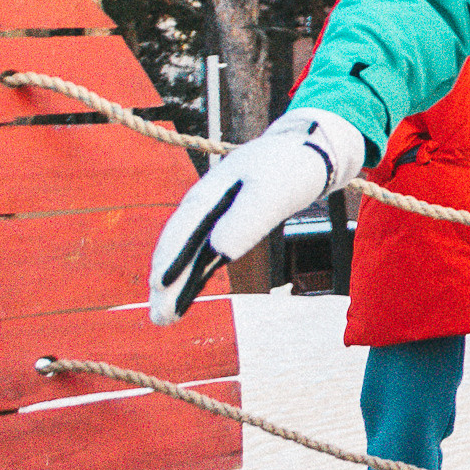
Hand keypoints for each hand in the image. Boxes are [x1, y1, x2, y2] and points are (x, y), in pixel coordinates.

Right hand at [148, 107, 365, 324]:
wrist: (310, 151)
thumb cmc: (290, 168)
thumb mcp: (270, 191)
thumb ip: (246, 219)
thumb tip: (219, 251)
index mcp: (209, 192)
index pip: (182, 229)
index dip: (169, 257)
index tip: (159, 286)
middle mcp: (206, 204)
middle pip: (180, 246)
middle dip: (167, 282)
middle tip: (160, 318)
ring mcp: (216, 213)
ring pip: (190, 251)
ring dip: (178, 282)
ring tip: (166, 315)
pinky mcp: (232, 222)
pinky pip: (206, 251)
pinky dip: (196, 271)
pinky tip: (189, 290)